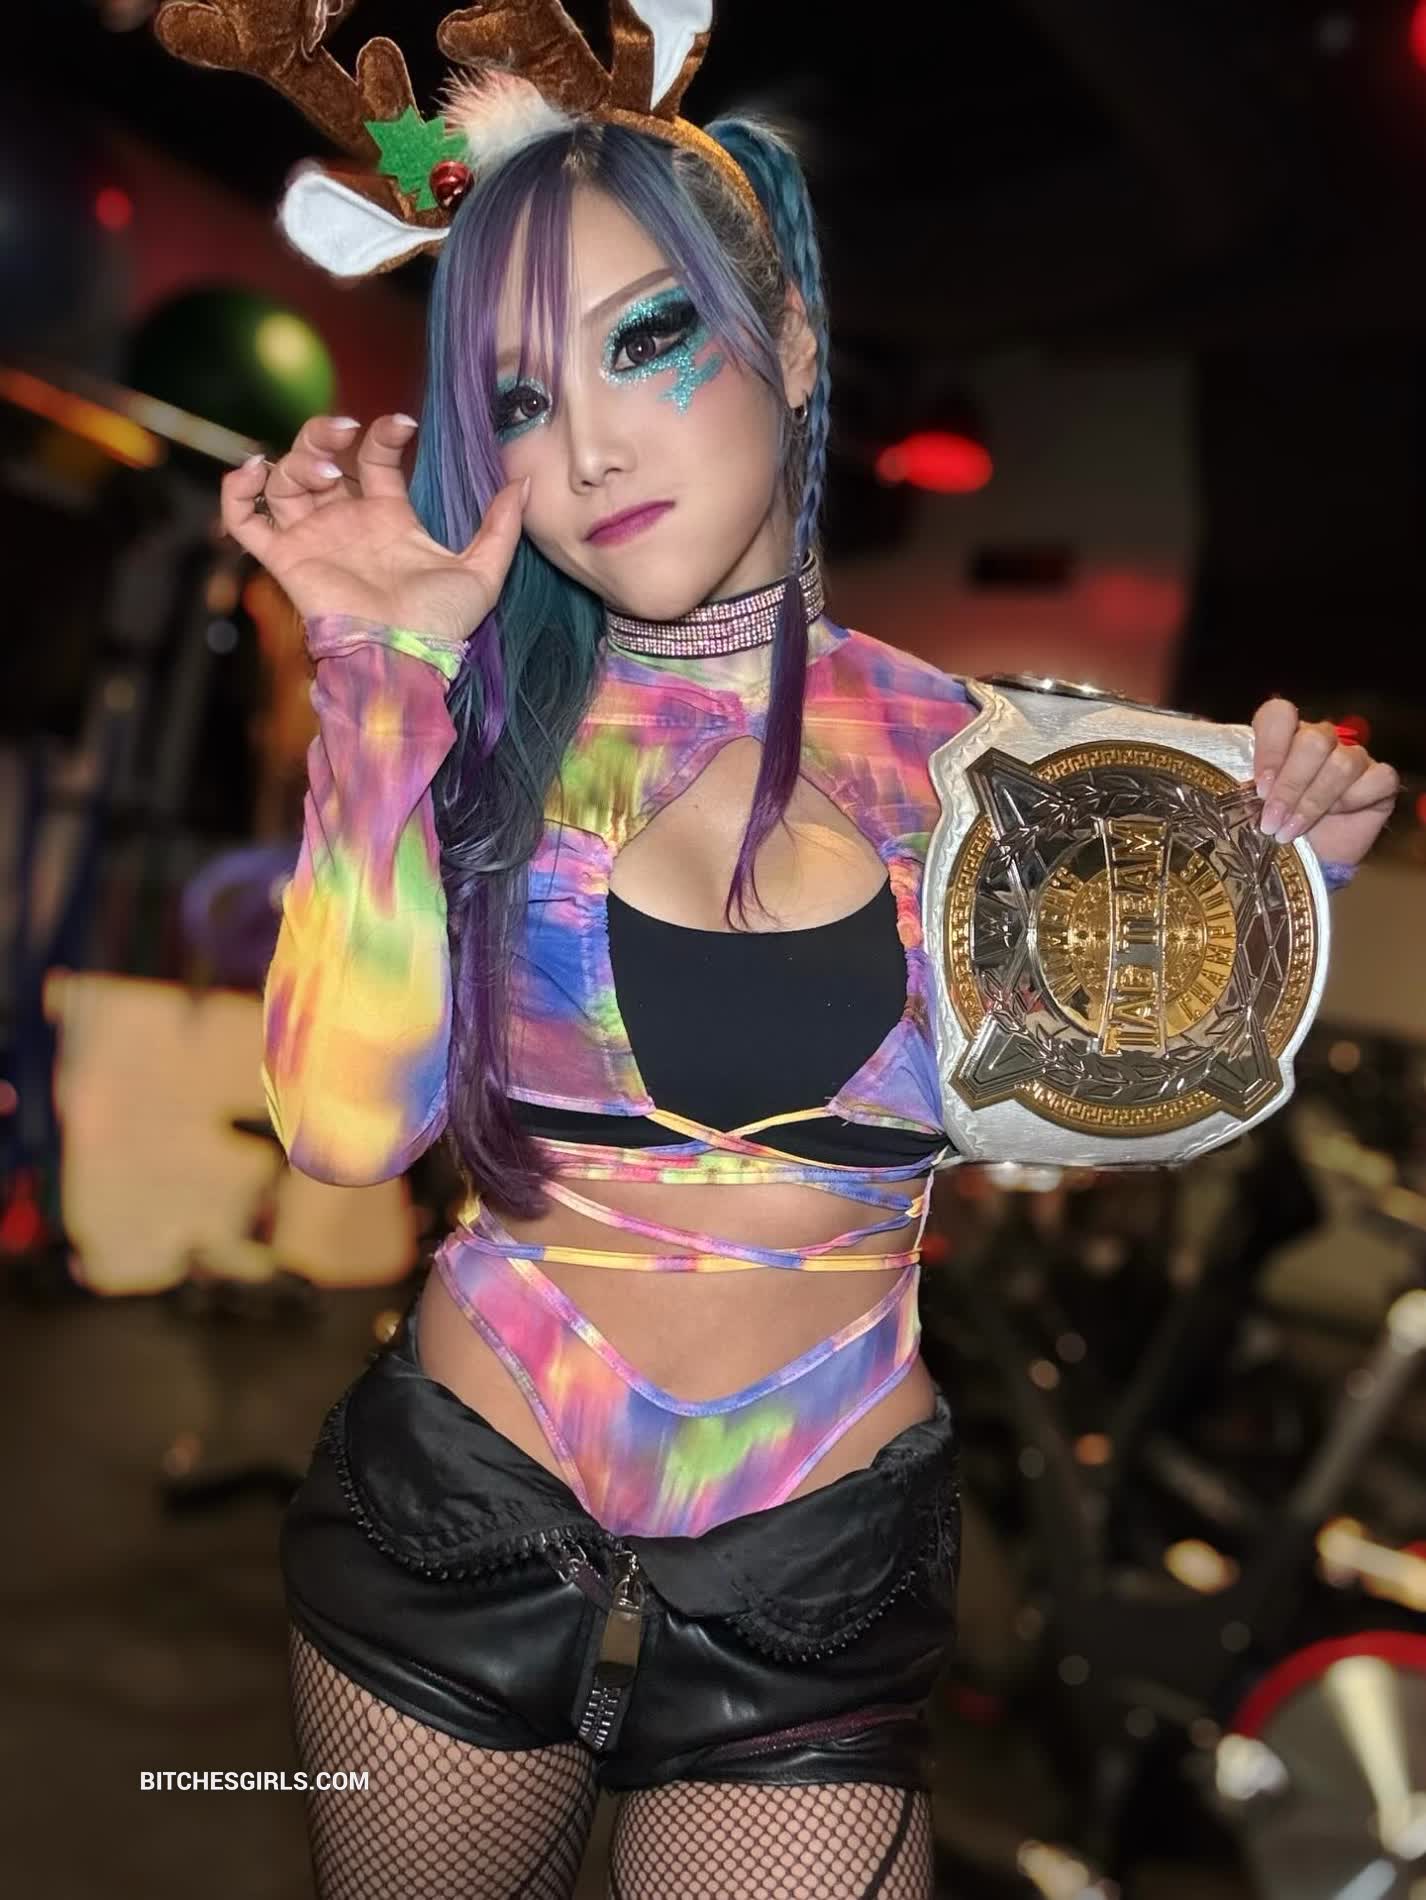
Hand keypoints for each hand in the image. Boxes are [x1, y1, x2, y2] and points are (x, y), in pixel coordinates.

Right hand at [220, 413, 528, 641]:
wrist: (403, 657)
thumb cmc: (441, 624)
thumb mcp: (482, 571)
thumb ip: (501, 527)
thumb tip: (524, 482)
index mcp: (387, 517)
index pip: (373, 458)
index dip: (382, 434)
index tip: (402, 426)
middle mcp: (345, 522)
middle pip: (318, 458)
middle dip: (323, 434)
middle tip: (345, 431)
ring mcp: (312, 538)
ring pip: (283, 480)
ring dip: (296, 459)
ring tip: (324, 472)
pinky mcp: (285, 559)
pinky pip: (244, 520)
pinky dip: (237, 491)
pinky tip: (253, 469)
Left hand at [1250, 698, 1398, 869]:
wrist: (1304, 864)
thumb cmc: (1270, 830)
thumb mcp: (1249, 808)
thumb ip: (1242, 789)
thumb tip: (1216, 791)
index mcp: (1283, 738)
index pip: (1280, 714)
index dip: (1271, 747)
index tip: (1259, 787)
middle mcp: (1319, 741)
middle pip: (1314, 740)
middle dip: (1290, 785)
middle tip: (1270, 820)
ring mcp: (1352, 757)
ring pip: (1343, 761)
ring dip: (1314, 801)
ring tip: (1289, 832)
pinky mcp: (1378, 781)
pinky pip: (1376, 778)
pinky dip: (1353, 801)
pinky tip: (1336, 819)